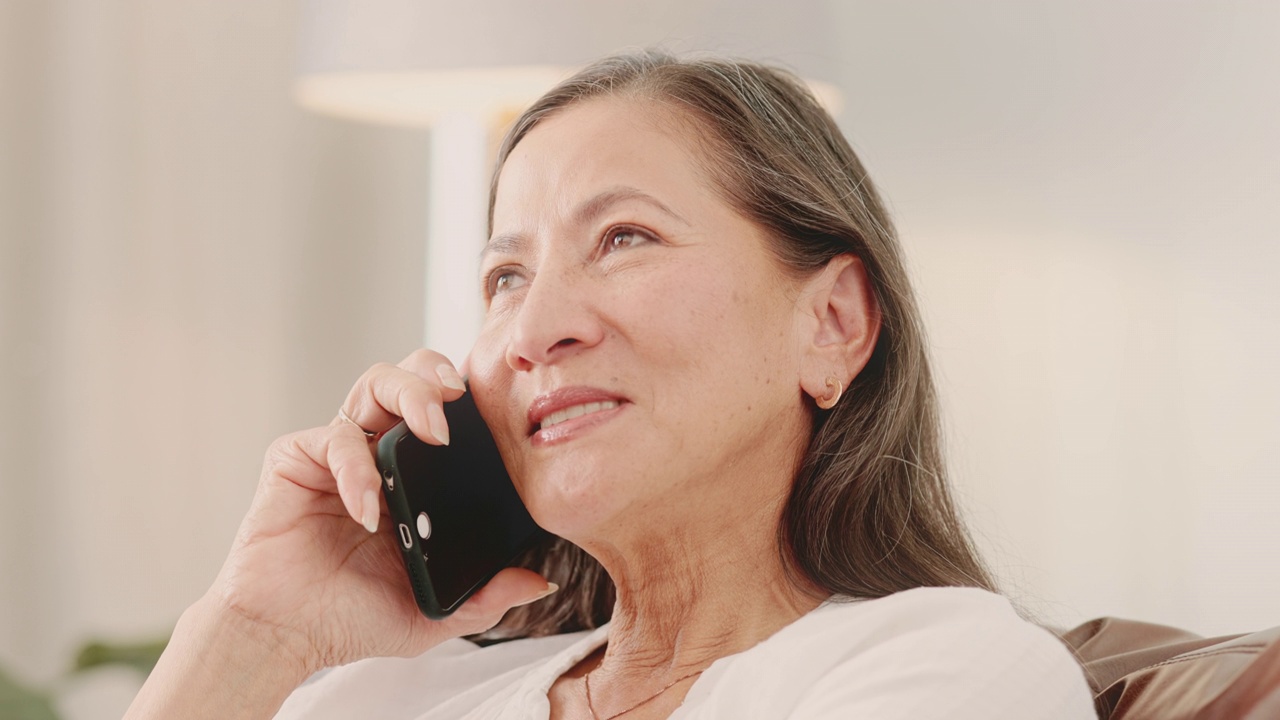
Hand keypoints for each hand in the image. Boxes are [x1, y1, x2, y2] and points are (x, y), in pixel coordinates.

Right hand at [206, 349, 552, 675]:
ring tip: (432, 431)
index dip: (473, 401)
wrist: (287, 637)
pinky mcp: (297, 458)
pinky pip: (333, 439)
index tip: (501, 409)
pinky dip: (356, 470)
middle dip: (438, 375)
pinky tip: (367, 512)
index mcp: (414, 475)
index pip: (447, 413)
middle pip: (411, 377)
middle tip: (459, 400)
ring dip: (409, 394)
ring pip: (374, 384)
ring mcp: (339, 451)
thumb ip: (486, 596)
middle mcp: (378, 450)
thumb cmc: (354, 617)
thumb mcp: (436, 612)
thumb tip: (542, 582)